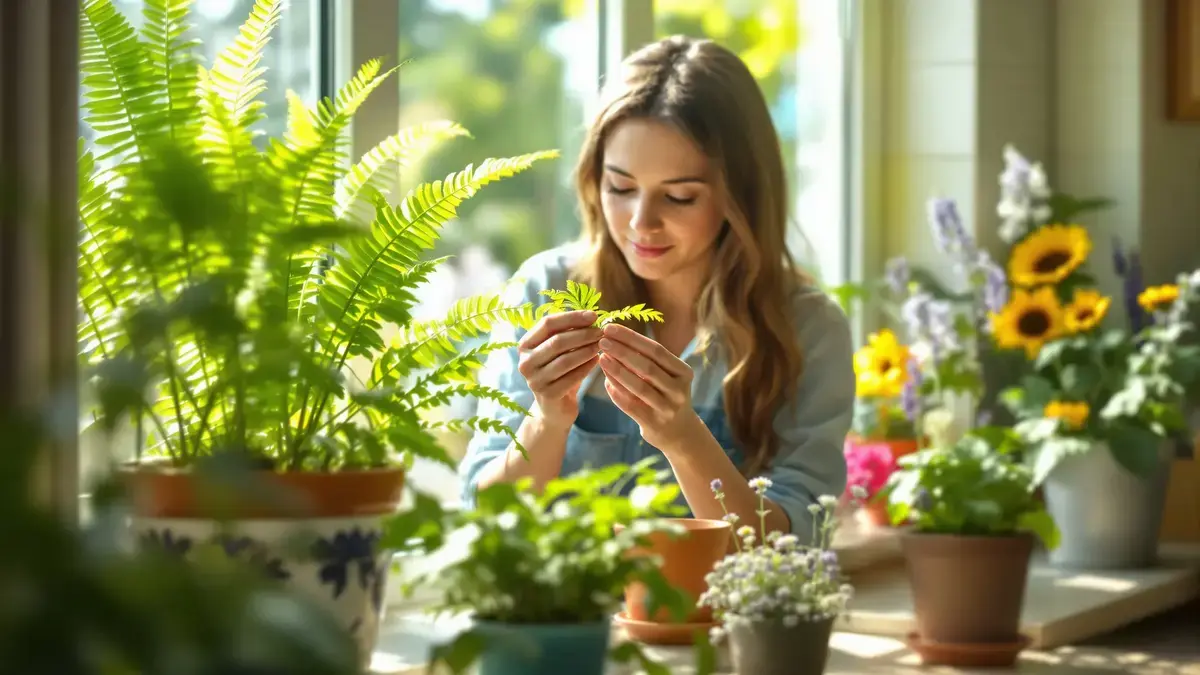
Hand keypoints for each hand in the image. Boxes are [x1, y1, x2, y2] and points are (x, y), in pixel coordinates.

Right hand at [517, 310, 601, 427]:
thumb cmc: (559, 373)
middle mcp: (525, 362)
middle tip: (601, 332)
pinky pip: (572, 377)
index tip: (593, 316)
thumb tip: (590, 315)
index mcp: (525, 345)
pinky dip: (587, 367)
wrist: (554, 408)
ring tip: (601, 345)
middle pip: (557, 341)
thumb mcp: (558, 351)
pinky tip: (598, 361)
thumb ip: (567, 333)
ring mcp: (534, 380)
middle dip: (582, 334)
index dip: (572, 317)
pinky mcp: (547, 395)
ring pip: (565, 359)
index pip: (547, 324)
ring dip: (587, 350)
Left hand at [598, 323, 700, 448]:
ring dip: (617, 370)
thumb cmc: (666, 394)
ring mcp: (667, 408)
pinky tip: (605, 381)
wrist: (679, 432)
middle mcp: (679, 390)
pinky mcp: (654, 423)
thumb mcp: (667, 375)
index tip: (611, 328)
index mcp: (684, 372)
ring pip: (638, 387)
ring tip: (601, 358)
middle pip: (647, 367)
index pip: (656, 350)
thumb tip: (616, 337)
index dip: (632, 338)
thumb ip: (648, 359)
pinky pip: (630, 404)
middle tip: (602, 340)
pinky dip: (616, 391)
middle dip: (622, 351)